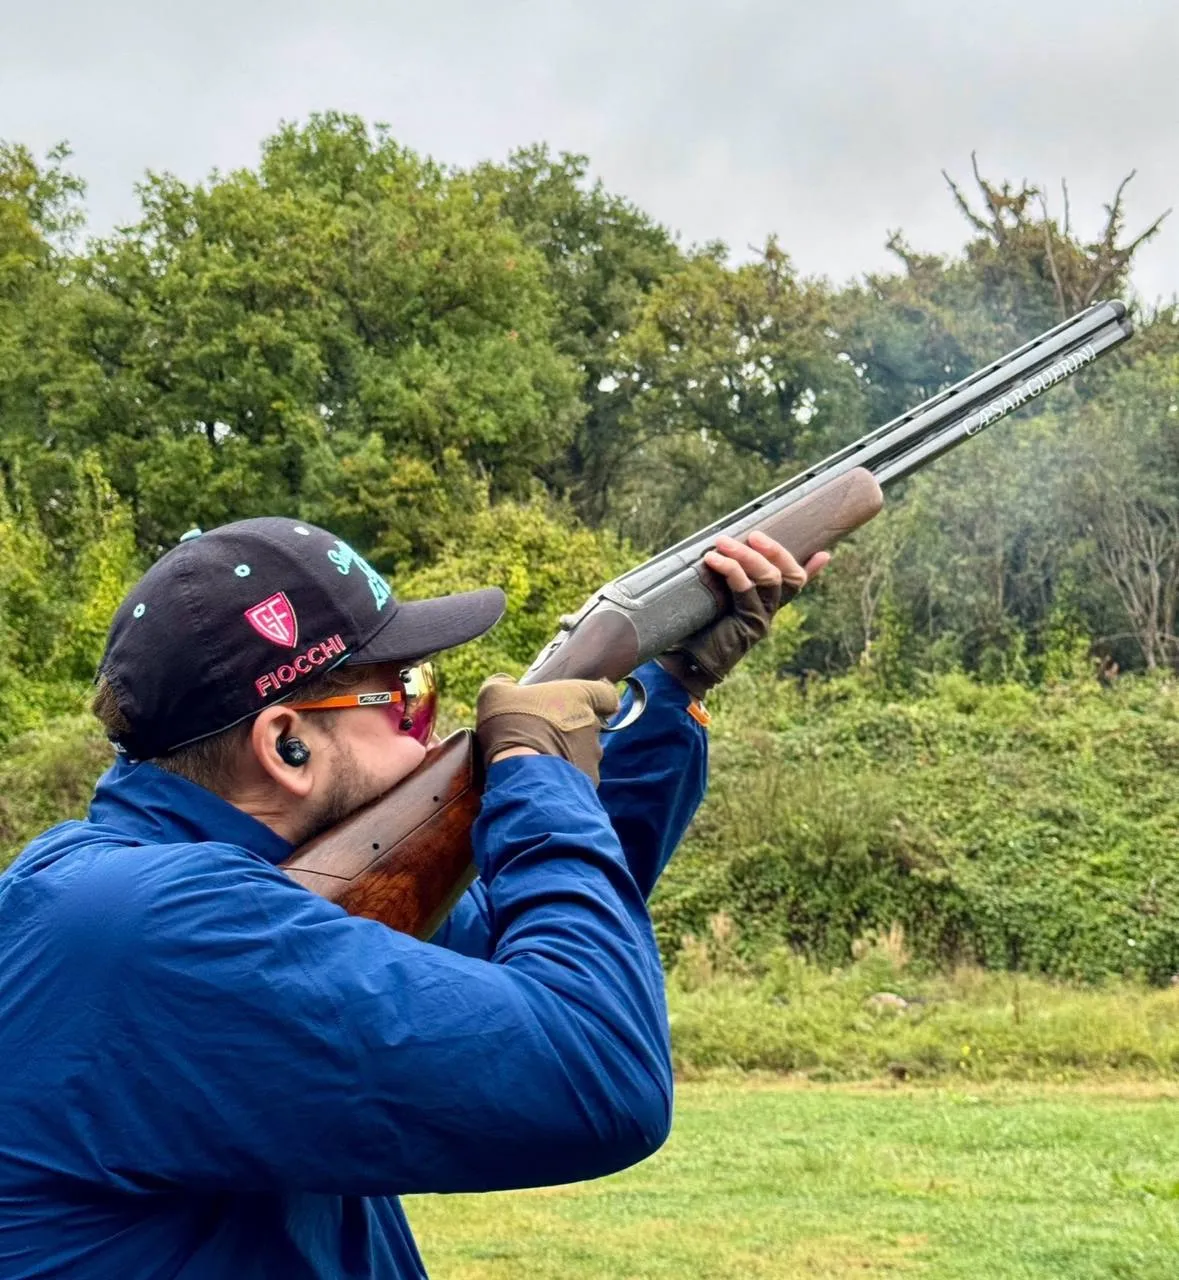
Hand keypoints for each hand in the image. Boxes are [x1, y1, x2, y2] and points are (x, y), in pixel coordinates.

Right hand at [476, 676, 620, 784]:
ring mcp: (593, 755)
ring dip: (566, 754)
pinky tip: (541, 779)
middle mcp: (593, 724)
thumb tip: (505, 682)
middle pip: (589, 725)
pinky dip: (562, 778)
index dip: (599, 699)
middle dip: (570, 731)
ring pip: (583, 753)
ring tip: (537, 760)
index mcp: (579, 695)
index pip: (606, 694)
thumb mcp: (495, 693)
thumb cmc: (512, 724)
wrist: (523, 772)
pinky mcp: (588, 781)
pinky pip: (576, 777)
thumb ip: (503, 683)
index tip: (585, 704)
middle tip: (542, 735)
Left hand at [658, 532, 828, 698]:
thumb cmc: (692, 628)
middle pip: (789, 577)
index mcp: (762, 605)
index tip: (823, 554)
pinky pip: (745, 589)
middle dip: (774, 550)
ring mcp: (760, 620)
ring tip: (722, 543)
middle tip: (753, 535)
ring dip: (747, 555)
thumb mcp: (709, 598)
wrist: (684, 665)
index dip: (811, 570)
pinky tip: (713, 560)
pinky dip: (731, 570)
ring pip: (770, 579)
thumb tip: (711, 551)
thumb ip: (718, 580)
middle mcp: (767, 612)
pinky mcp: (747, 626)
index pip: (794, 584)